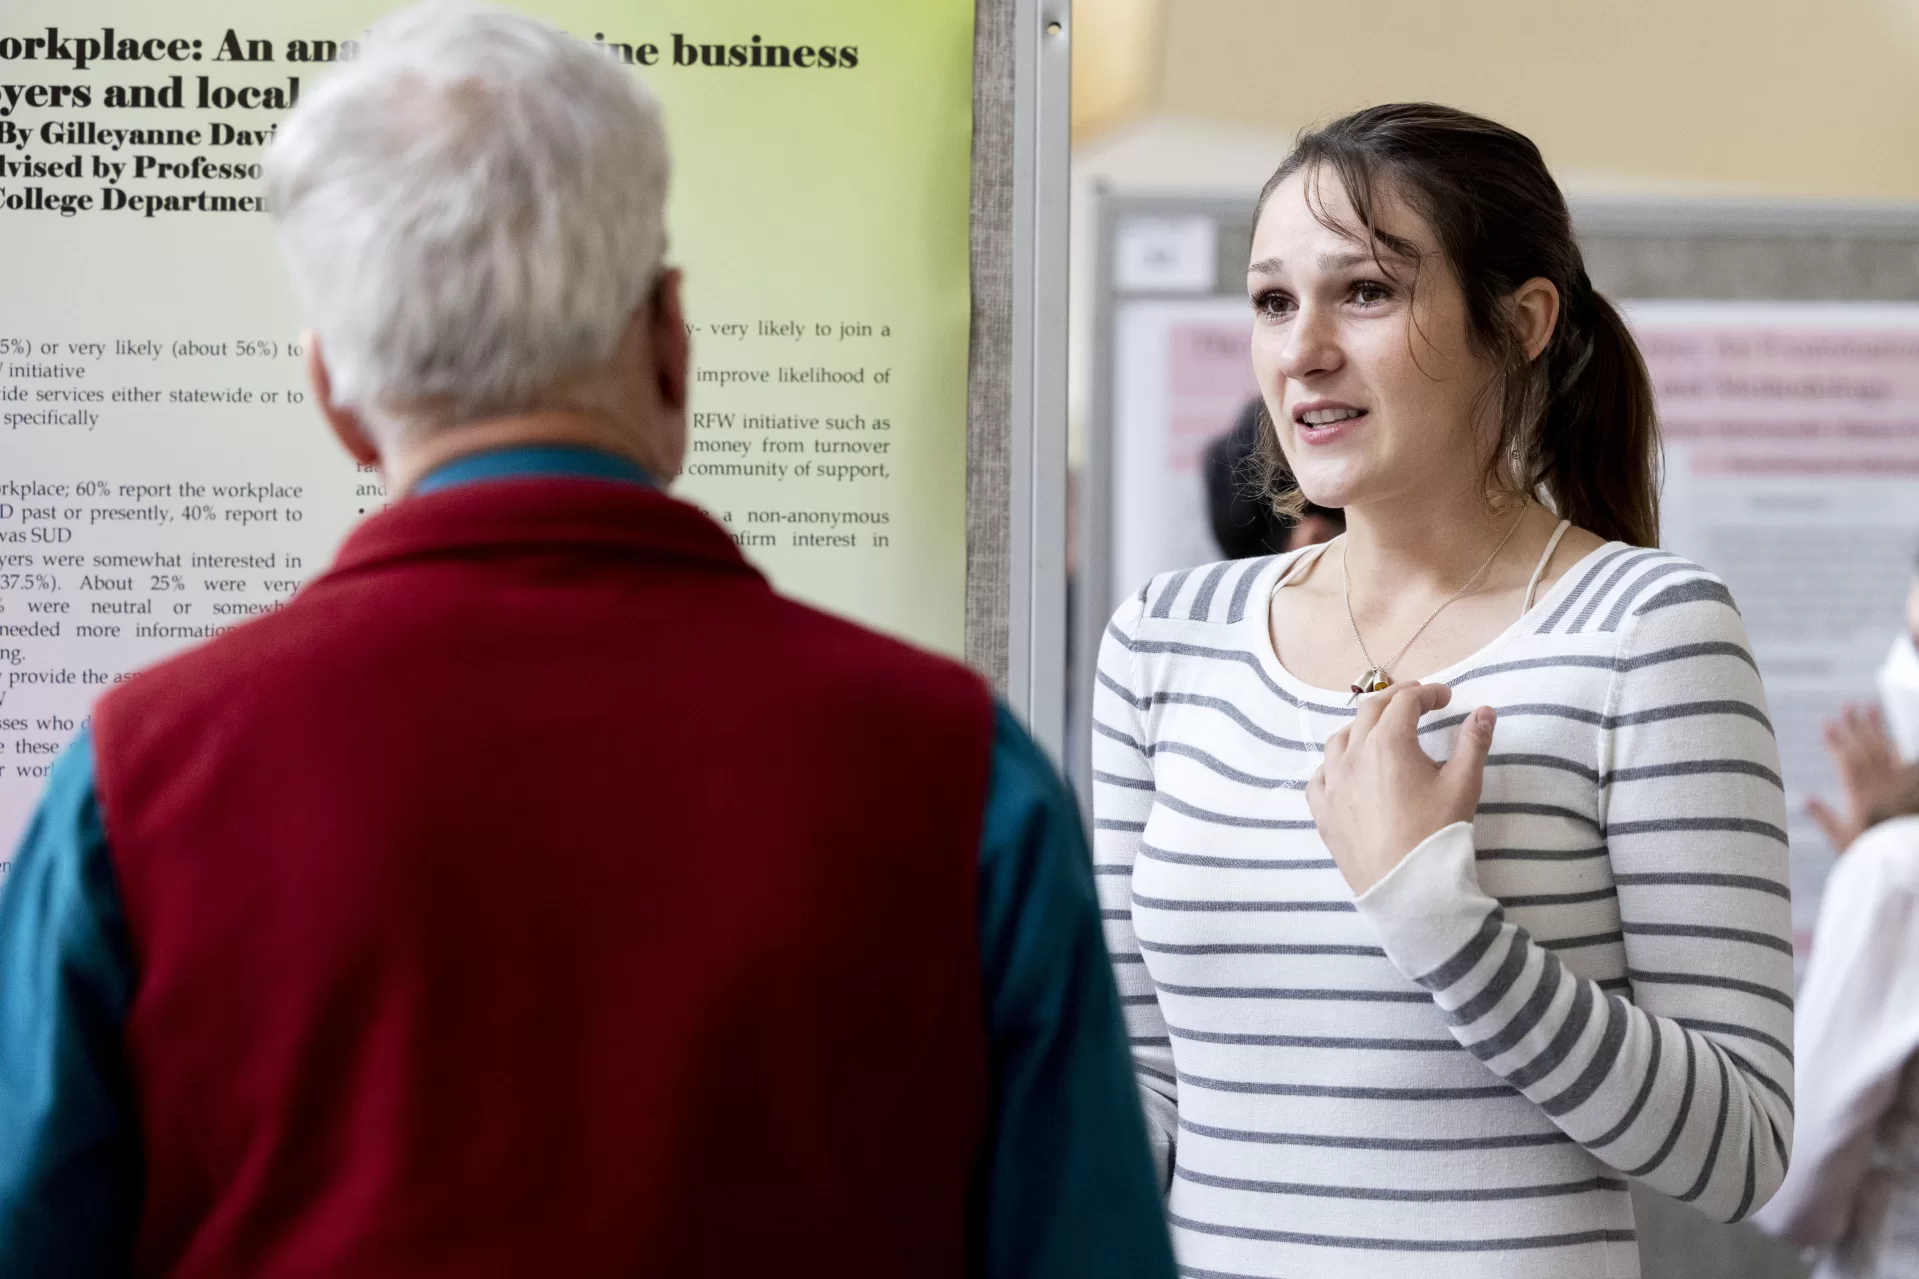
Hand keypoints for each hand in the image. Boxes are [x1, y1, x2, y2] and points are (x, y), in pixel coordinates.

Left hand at [1307, 682, 1495, 895]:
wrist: (1408, 886)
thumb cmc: (1437, 832)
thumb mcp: (1463, 784)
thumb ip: (1473, 742)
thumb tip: (1485, 711)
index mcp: (1387, 742)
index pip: (1405, 701)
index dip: (1427, 693)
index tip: (1445, 698)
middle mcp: (1352, 756)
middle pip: (1369, 711)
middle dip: (1395, 700)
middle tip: (1417, 702)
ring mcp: (1331, 783)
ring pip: (1339, 740)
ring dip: (1361, 728)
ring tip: (1381, 732)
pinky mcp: (1322, 811)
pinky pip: (1319, 777)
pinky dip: (1333, 765)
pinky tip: (1346, 771)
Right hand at [1809, 702, 1905, 852]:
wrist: (1903, 857)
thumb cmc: (1871, 852)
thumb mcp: (1842, 840)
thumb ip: (1825, 818)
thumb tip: (1805, 798)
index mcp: (1860, 796)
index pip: (1845, 761)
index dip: (1836, 741)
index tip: (1826, 723)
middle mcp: (1879, 785)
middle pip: (1866, 748)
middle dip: (1855, 725)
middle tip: (1847, 704)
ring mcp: (1896, 785)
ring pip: (1885, 750)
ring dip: (1876, 728)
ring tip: (1869, 707)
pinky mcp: (1909, 789)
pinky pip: (1902, 763)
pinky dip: (1896, 748)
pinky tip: (1891, 738)